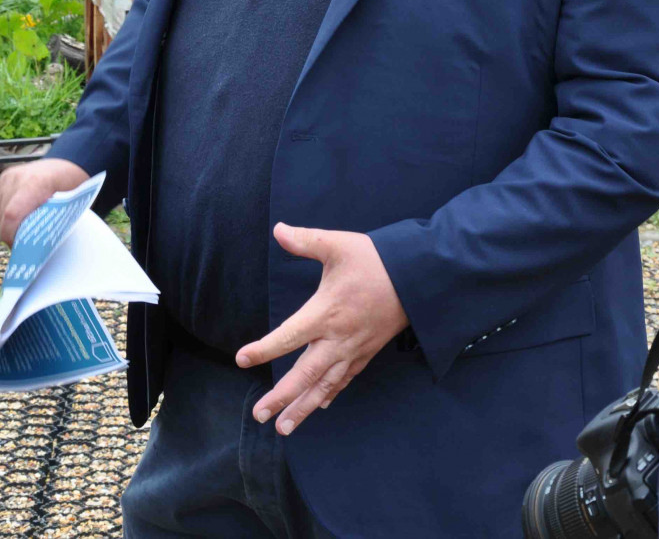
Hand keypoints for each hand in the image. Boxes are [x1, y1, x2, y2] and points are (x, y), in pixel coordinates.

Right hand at [0, 158, 88, 244]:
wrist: (70, 162)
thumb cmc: (72, 186)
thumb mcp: (66, 206)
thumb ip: (48, 224)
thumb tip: (34, 249)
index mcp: (36, 183)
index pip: (12, 215)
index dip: (11, 235)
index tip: (18, 248)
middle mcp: (18, 177)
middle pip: (4, 216)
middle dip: (11, 233)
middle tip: (24, 245)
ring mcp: (9, 176)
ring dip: (8, 224)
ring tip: (23, 229)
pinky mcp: (4, 177)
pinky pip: (0, 203)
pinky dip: (7, 214)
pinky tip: (21, 217)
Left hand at [236, 222, 407, 435]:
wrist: (417, 278)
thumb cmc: (375, 260)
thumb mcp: (338, 245)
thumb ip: (306, 240)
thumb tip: (278, 230)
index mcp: (326, 313)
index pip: (288, 336)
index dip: (263, 350)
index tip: (241, 360)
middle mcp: (337, 339)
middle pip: (304, 375)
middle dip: (281, 398)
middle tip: (259, 415)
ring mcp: (353, 350)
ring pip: (324, 386)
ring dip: (303, 408)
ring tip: (284, 427)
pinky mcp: (367, 352)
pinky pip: (344, 380)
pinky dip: (329, 395)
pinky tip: (320, 406)